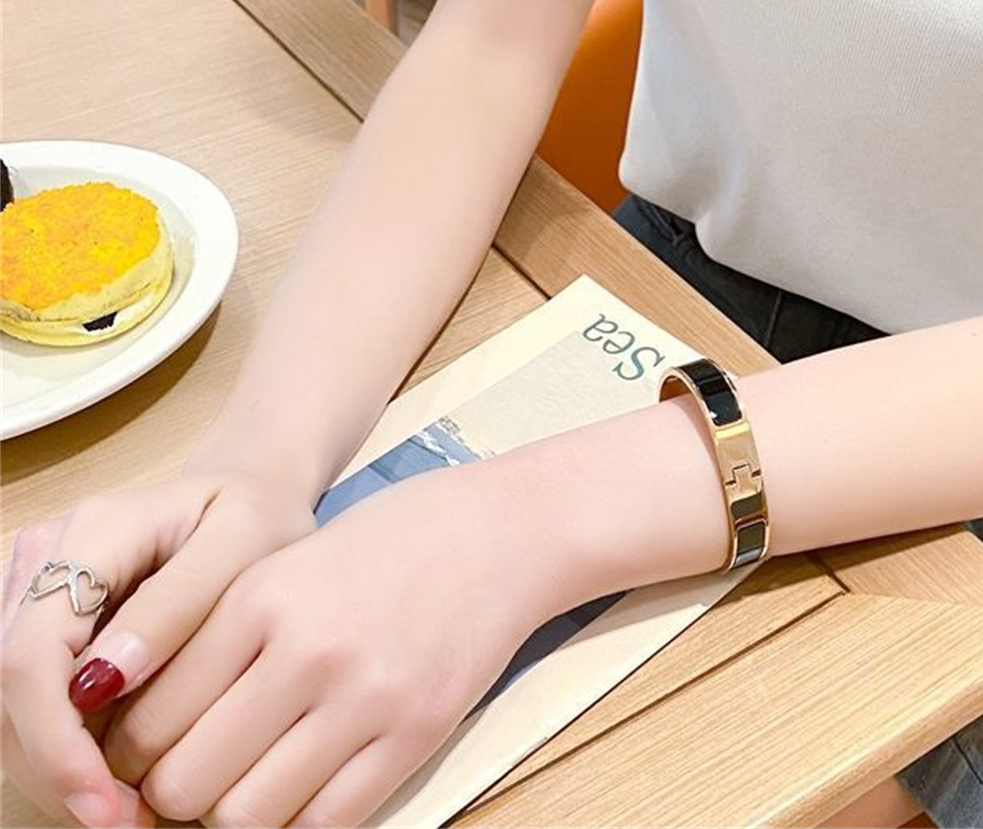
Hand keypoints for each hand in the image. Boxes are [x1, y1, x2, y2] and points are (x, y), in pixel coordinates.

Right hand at [1, 470, 317, 828]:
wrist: (249, 498)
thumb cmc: (257, 518)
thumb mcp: (247, 541)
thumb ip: (179, 601)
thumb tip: (102, 681)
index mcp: (94, 531)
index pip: (32, 654)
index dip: (54, 741)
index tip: (106, 802)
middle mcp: (43, 560)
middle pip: (10, 692)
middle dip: (58, 771)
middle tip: (128, 822)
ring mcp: (32, 592)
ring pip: (10, 708)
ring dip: (59, 771)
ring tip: (131, 811)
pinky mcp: (40, 626)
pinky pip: (32, 704)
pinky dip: (67, 752)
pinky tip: (119, 782)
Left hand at [100, 458, 570, 827]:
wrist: (505, 529)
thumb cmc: (394, 538)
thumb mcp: (290, 559)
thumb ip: (221, 633)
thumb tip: (147, 723)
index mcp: (262, 596)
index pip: (150, 719)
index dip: (131, 754)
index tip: (146, 754)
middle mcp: (307, 649)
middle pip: (186, 782)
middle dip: (172, 794)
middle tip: (192, 776)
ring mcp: (366, 697)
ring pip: (246, 816)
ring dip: (233, 814)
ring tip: (248, 782)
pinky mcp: (415, 732)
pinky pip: (325, 823)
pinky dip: (298, 822)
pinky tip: (302, 788)